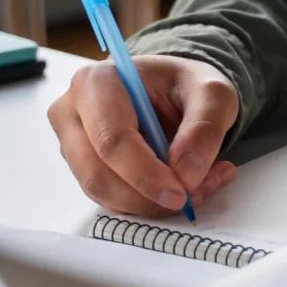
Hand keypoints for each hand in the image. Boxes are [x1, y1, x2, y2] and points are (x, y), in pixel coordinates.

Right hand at [48, 55, 240, 216]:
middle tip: (195, 196)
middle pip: (99, 174)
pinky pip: (110, 200)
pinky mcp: (83, 170)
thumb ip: (206, 126)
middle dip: (149, 195)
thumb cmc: (187, 85)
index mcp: (97, 81)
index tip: (182, 192)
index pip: (111, 139)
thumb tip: (186, 174)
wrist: (175, 91)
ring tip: (200, 188)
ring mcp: (73, 145)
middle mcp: (73, 113)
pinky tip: (185, 189)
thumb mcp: (214, 93)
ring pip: (103, 193)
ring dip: (152, 204)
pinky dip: (149, 205)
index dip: (145, 173)